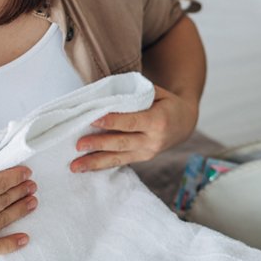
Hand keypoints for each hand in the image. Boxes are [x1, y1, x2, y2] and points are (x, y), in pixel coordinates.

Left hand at [71, 85, 198, 171]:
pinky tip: (86, 168)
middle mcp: (153, 140)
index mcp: (158, 120)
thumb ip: (135, 95)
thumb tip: (104, 95)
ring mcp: (148, 152)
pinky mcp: (142, 159)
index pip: (132, 122)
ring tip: (75, 166)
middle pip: (122, 143)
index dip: (113, 122)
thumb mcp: (157, 92)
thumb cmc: (166, 103)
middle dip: (99, 144)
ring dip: (95, 162)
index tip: (93, 120)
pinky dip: (102, 165)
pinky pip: (120, 162)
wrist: (184, 123)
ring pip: (119, 157)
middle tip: (78, 144)